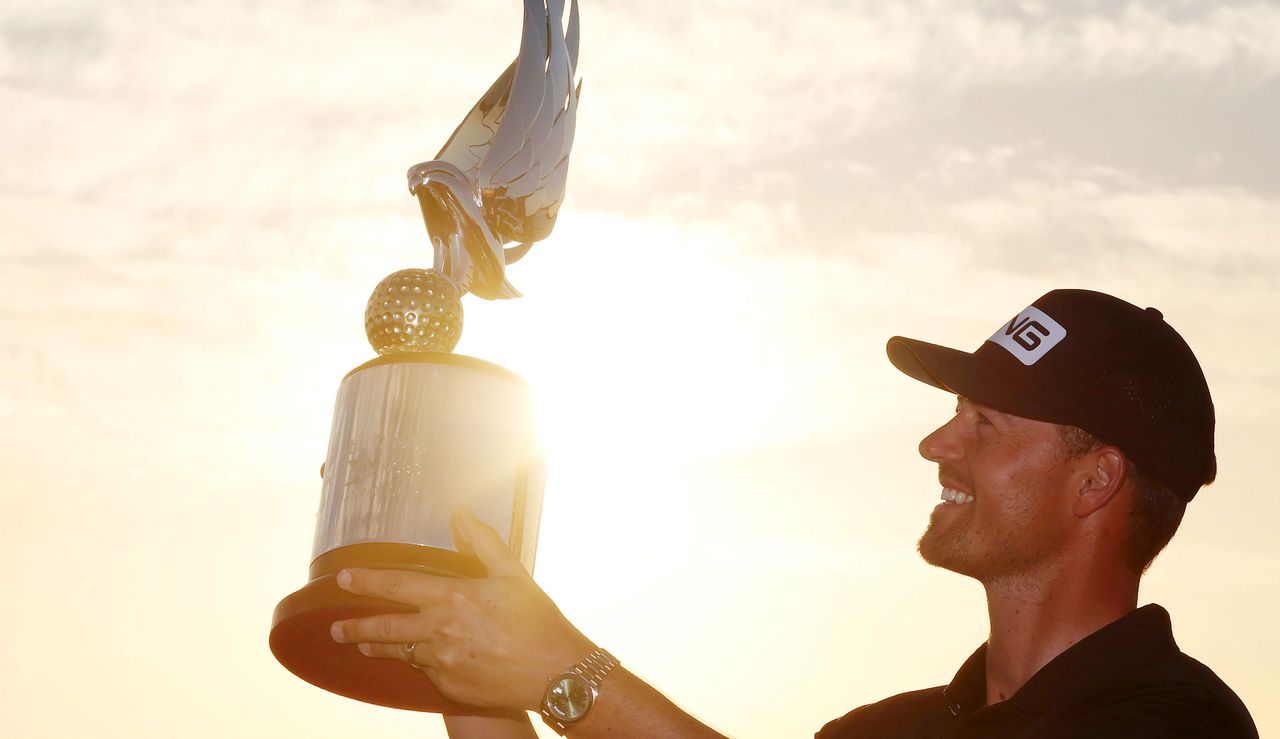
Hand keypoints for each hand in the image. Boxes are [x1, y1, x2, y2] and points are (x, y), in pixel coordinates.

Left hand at [329, 507, 594, 709]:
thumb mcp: (511, 573)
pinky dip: (424, 663)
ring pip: (401, 653)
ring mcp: (443, 662)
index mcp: (453, 598)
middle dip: (355, 627)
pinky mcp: (450, 686)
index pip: (397, 587)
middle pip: (385, 629)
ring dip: (379, 648)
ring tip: (362, 646)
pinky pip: (428, 671)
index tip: (342, 579)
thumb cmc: (537, 620)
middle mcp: (441, 631)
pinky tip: (423, 658)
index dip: (367, 581)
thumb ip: (481, 541)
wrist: (555, 673)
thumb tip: (462, 512)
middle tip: (336, 627)